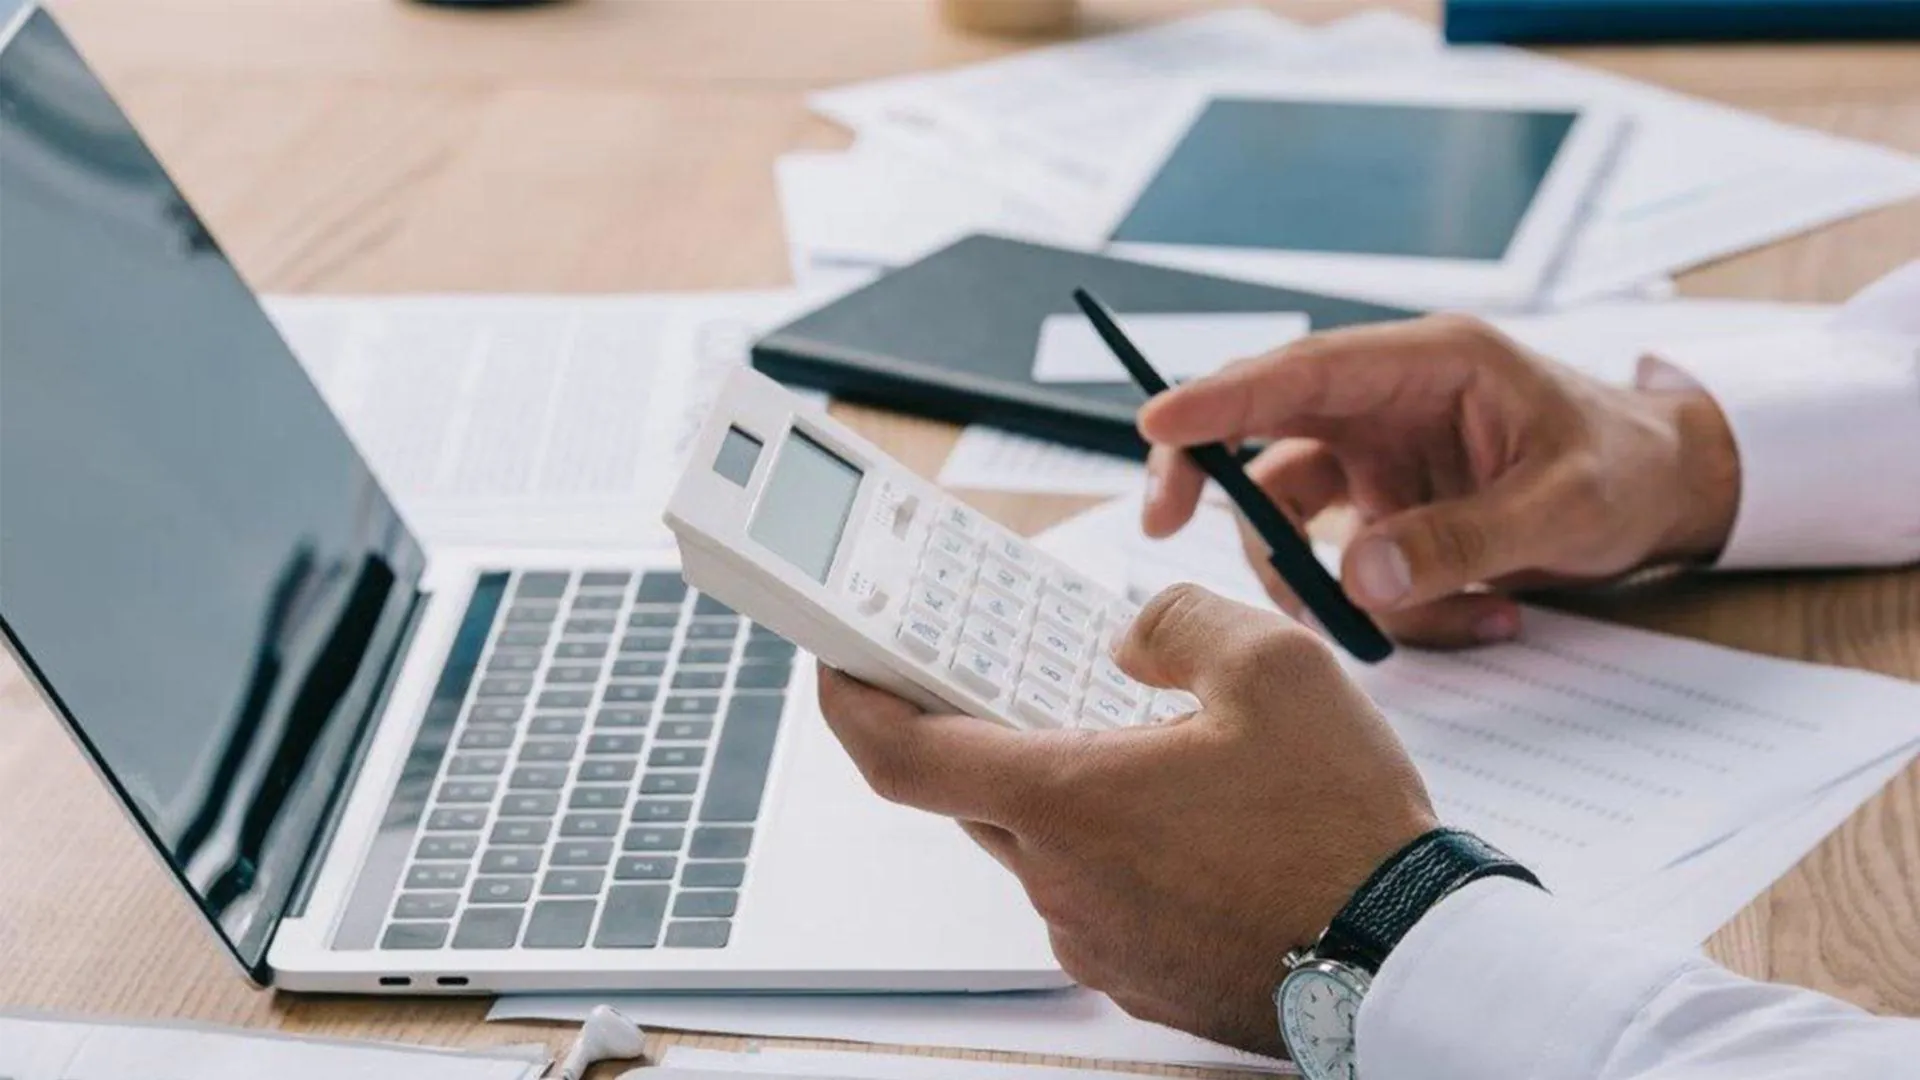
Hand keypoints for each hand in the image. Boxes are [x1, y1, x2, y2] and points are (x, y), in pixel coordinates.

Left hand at [818, 585, 1436, 1056]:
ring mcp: (1096, 938)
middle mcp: (1061, 880)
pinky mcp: (1136, 974)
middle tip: (1025, 677)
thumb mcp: (1272, 665)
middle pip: (977, 792)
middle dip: (989, 730)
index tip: (834, 665)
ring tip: (1156, 749)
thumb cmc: (1345, 828)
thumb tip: (1131, 640)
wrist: (1410, 959)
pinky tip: (1192, 822)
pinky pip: (1094, 892)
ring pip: (1044, 841)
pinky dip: (1116, 846)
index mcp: (1068, 800)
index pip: (902, 757)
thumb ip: (1173, 623)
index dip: (850, 704)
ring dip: (1073, 789)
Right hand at [1138, 315, 1741, 647]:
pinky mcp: (1385, 508)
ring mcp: (1379, 458)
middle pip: (1258, 430)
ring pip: (1291, 518)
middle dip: (1208, 478)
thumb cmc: (1629, 467)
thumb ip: (1460, 540)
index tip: (1156, 425)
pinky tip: (1482, 620)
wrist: (1669, 491)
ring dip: (1333, 586)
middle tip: (1158, 523)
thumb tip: (1357, 578)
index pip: (1301, 372)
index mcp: (1427, 364)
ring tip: (1453, 621)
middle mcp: (1386, 401)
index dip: (1221, 397)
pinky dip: (1389, 609)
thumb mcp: (1563, 506)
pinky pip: (1345, 566)